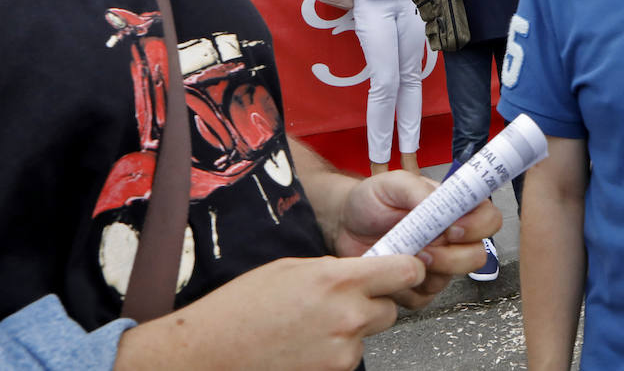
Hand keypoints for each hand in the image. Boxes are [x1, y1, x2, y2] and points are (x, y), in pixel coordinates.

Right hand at [114, 254, 423, 369]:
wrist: (213, 350)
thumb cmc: (245, 304)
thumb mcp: (294, 267)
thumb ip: (336, 269)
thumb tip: (365, 271)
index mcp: (339, 279)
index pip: (406, 270)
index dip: (410, 268)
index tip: (406, 267)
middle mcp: (348, 315)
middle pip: (391, 306)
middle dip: (373, 302)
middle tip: (340, 301)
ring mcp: (343, 350)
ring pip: (368, 333)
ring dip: (352, 328)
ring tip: (312, 324)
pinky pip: (350, 356)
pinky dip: (335, 350)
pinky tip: (306, 343)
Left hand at [333, 171, 502, 309]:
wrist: (345, 221)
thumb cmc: (372, 199)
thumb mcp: (394, 182)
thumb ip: (418, 189)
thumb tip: (439, 202)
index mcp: (454, 210)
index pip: (489, 219)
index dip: (478, 226)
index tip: (453, 228)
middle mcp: (452, 239)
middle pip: (477, 256)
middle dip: (453, 256)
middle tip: (426, 249)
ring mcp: (437, 265)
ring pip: (451, 280)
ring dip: (428, 272)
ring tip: (404, 255)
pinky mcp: (417, 286)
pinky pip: (424, 298)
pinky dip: (406, 287)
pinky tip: (391, 269)